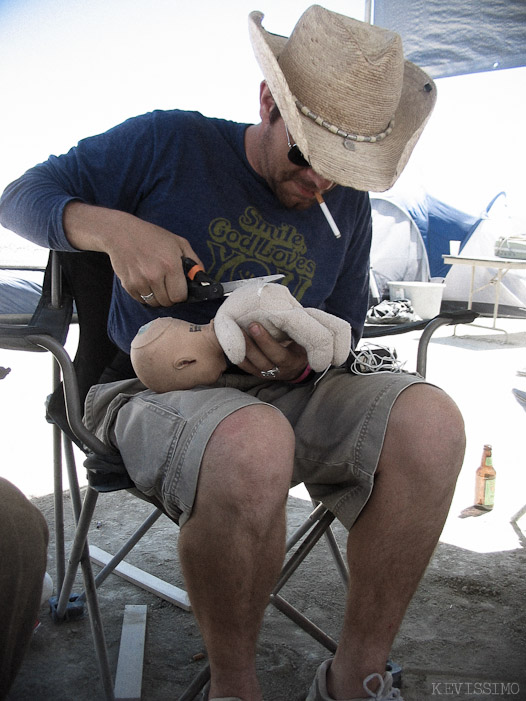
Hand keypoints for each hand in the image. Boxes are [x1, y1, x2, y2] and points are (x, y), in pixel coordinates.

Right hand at [63, 202, 200, 305]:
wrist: (121, 233)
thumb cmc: (152, 236)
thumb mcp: (179, 243)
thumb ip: (194, 262)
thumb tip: (202, 278)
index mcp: (170, 266)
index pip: (180, 296)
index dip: (181, 294)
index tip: (179, 289)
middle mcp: (154, 275)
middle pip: (167, 302)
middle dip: (170, 296)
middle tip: (167, 284)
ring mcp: (140, 282)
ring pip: (154, 303)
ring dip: (157, 297)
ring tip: (155, 282)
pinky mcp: (128, 285)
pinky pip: (141, 300)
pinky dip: (145, 295)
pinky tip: (144, 281)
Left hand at [237, 323, 307, 381]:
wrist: (297, 363)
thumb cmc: (300, 345)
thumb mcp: (303, 339)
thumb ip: (297, 328)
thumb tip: (287, 308)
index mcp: (293, 361)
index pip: (279, 355)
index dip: (266, 342)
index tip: (255, 325)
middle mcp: (279, 370)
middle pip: (262, 361)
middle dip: (250, 344)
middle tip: (239, 327)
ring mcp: (267, 374)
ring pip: (251, 365)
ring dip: (241, 348)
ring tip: (233, 332)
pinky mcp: (257, 373)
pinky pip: (245, 367)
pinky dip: (236, 355)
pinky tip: (230, 342)